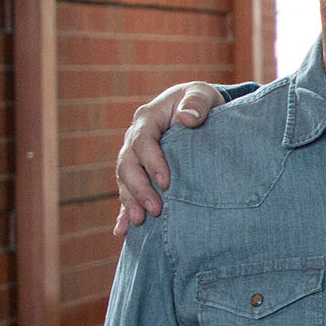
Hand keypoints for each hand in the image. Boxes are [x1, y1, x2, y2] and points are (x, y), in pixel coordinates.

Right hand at [112, 82, 223, 236]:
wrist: (196, 108)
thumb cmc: (200, 101)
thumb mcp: (202, 94)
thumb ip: (197, 102)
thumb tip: (187, 118)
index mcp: (148, 119)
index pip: (143, 141)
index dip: (151, 162)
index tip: (166, 182)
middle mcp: (136, 139)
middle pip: (128, 165)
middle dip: (139, 189)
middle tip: (154, 210)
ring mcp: (135, 157)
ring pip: (125, 181)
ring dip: (130, 202)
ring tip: (140, 222)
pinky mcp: (141, 173)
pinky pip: (128, 192)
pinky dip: (124, 212)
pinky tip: (123, 231)